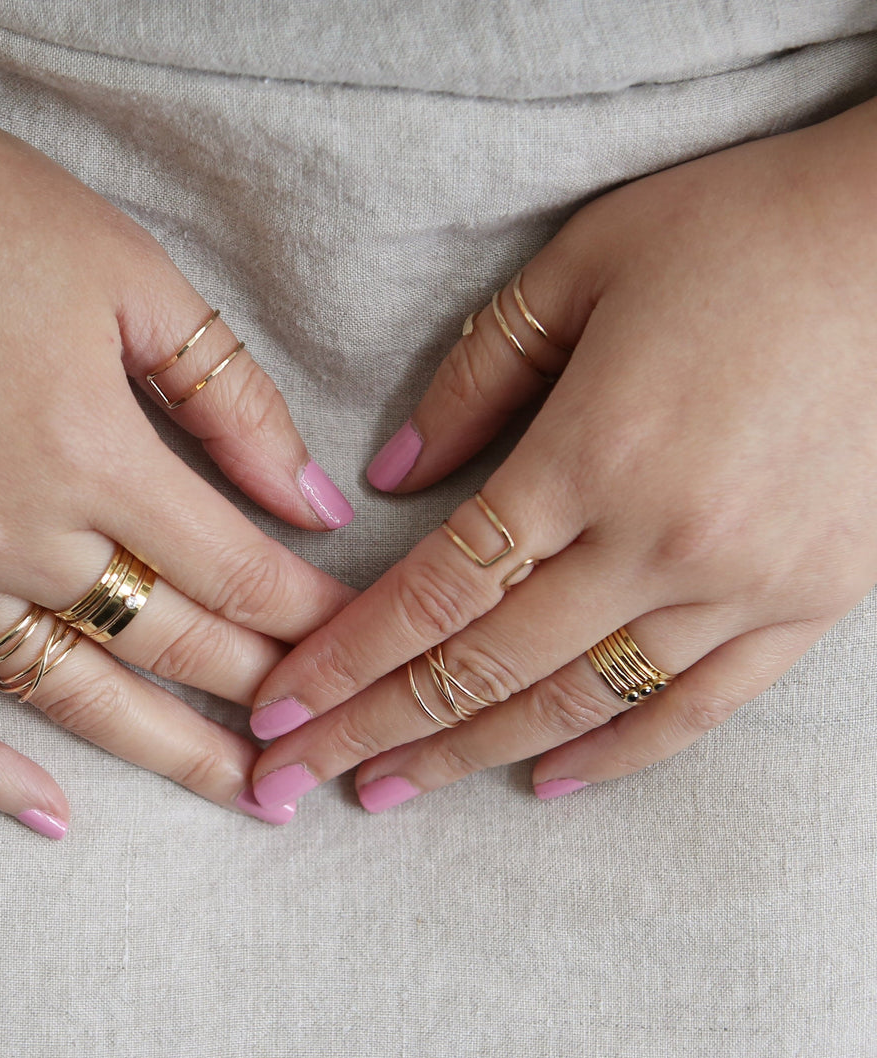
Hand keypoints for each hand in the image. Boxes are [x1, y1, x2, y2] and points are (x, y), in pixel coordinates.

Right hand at [0, 12, 354, 835]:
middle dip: (261, 691)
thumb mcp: (136, 282)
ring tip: (240, 793)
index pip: (233, 568)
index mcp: (85, 446)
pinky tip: (49, 814)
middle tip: (324, 736)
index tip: (358, 643)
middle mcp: (4, 525)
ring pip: (65, 691)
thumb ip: (235, 401)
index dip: (308, 614)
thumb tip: (317, 506)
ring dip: (163, 750)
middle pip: (166, 640)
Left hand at [244, 96, 876, 812]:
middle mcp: (662, 541)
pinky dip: (618, 754)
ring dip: (471, 756)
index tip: (280, 708)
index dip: (348, 659)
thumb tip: (395, 474)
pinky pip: (698, 706)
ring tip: (390, 792)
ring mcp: (743, 584)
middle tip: (295, 777)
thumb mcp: (583, 267)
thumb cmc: (741, 232)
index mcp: (591, 454)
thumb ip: (479, 376)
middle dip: (377, 728)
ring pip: (577, 702)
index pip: (438, 590)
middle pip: (485, 666)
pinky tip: (549, 781)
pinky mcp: (811, 601)